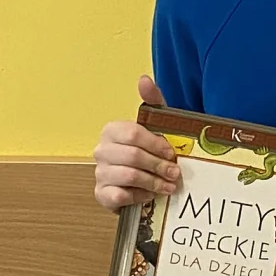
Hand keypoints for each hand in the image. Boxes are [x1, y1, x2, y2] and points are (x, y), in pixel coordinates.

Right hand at [94, 74, 181, 209]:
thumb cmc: (147, 150)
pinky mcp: (101, 194)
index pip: (133, 134)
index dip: (155, 144)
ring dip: (154, 182)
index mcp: (112, 130)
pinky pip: (120, 196)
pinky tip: (150, 196)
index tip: (171, 153)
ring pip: (129, 176)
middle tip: (175, 173)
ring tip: (169, 186)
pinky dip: (140, 196)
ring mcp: (100, 173)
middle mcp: (101, 150)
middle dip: (158, 165)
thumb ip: (152, 101)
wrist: (138, 182)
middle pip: (133, 156)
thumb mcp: (154, 125)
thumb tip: (144, 79)